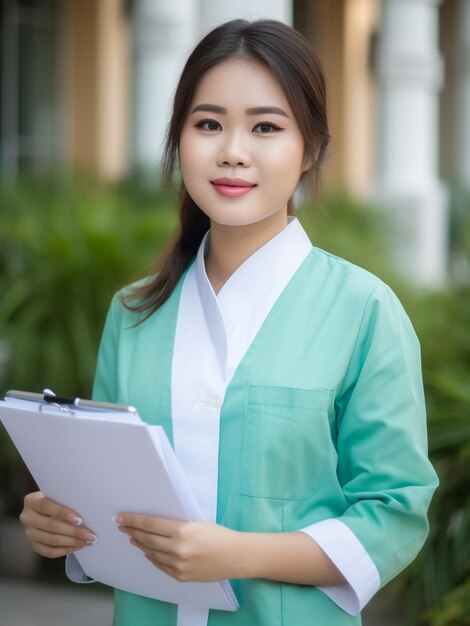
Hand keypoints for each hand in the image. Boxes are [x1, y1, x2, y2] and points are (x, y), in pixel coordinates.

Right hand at [20, 491, 96, 557]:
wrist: (43, 508)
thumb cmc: (56, 499)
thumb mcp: (57, 495)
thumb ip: (65, 501)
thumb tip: (86, 512)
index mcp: (31, 501)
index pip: (47, 507)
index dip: (63, 513)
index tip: (79, 520)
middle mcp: (27, 517)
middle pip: (51, 526)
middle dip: (73, 532)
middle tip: (90, 535)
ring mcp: (29, 533)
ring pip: (51, 540)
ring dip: (72, 542)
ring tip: (87, 541)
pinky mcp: (33, 544)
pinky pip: (49, 551)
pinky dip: (64, 550)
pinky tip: (77, 546)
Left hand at [115, 514, 240, 581]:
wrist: (235, 556)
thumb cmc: (219, 534)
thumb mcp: (197, 523)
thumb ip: (176, 527)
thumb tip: (155, 526)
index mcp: (183, 531)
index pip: (151, 524)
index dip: (134, 520)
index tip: (122, 517)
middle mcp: (178, 549)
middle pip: (148, 539)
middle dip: (133, 531)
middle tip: (122, 526)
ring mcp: (178, 565)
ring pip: (152, 553)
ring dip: (140, 544)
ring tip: (132, 537)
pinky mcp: (181, 576)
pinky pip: (160, 566)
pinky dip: (152, 557)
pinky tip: (147, 551)